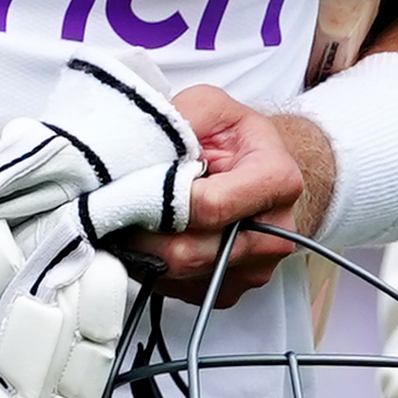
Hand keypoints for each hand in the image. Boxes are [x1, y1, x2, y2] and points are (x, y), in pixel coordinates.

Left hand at [116, 84, 326, 305]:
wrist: (258, 168)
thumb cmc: (234, 138)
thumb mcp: (209, 107)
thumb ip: (178, 120)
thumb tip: (138, 151)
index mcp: (276, 180)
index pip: (209, 207)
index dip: (161, 199)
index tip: (137, 183)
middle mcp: (274, 232)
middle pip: (189, 251)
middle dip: (144, 231)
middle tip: (120, 206)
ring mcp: (255, 268)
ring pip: (178, 274)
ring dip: (145, 250)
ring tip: (136, 217)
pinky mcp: (230, 290)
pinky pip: (178, 289)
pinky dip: (155, 267)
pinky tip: (155, 236)